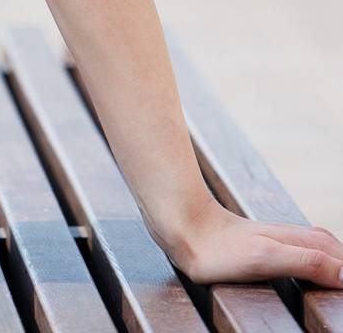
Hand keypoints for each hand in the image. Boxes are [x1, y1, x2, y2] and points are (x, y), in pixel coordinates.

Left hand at [164, 192, 342, 288]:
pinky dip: (315, 260)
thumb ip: (308, 263)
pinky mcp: (262, 245)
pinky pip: (300, 250)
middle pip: (332, 250)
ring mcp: (278, 239)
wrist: (186, 228)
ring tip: (337, 277)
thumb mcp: (268, 258)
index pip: (339, 258)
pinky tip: (306, 267)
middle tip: (342, 285)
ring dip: (332, 262)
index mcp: (300, 240)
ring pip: (317, 248)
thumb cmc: (224, 249)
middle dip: (342, 265)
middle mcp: (293, 236)